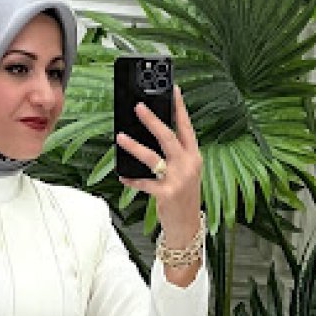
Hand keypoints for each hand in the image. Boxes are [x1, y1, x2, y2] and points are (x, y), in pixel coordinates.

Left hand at [116, 84, 202, 250]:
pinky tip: (122, 176)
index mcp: (194, 156)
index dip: (180, 108)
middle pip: (168, 136)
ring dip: (134, 146)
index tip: (172, 90)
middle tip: (138, 107)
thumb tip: (154, 137)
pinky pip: (144, 182)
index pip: (186, 127)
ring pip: (152, 157)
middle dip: (152, 120)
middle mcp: (188, 165)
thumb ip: (176, 156)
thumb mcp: (187, 173)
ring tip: (121, 137)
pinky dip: (132, 179)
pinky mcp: (166, 194)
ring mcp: (177, 179)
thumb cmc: (184, 197)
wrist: (187, 226)